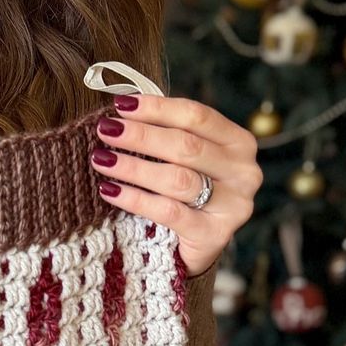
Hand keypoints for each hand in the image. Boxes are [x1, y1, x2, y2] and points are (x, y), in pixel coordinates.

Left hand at [90, 94, 259, 276]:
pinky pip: (168, 212)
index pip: (197, 117)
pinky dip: (135, 199)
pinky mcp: (215, 234)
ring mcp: (234, 205)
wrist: (198, 241)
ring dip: (134, 166)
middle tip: (106, 130)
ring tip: (102, 159)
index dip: (157, 108)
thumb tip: (122, 106)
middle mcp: (243, 172)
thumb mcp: (186, 155)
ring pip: (177, 179)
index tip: (121, 104)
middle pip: (187, 146)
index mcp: (239, 142)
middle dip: (141, 136)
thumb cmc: (188, 186)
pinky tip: (110, 190)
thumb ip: (166, 130)